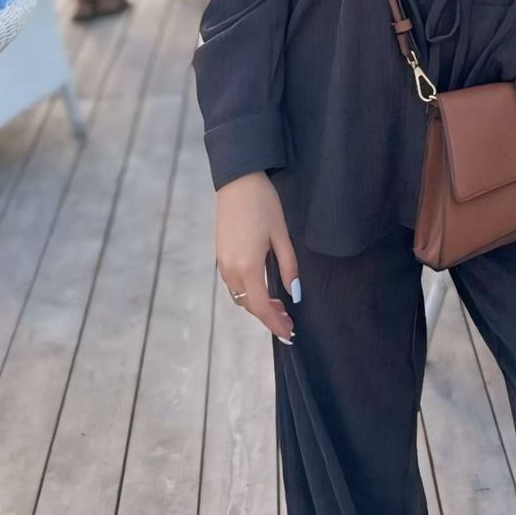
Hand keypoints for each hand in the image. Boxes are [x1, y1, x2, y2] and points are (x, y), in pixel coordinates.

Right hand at [216, 172, 299, 343]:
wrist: (238, 181)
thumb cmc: (263, 204)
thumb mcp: (281, 234)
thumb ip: (288, 266)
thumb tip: (294, 294)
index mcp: (248, 266)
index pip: (261, 306)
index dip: (275, 323)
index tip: (289, 333)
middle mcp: (231, 269)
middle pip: (249, 304)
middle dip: (268, 316)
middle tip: (289, 319)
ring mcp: (222, 263)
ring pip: (239, 296)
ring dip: (257, 304)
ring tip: (279, 305)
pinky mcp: (220, 255)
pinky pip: (233, 283)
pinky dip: (248, 292)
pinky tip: (262, 287)